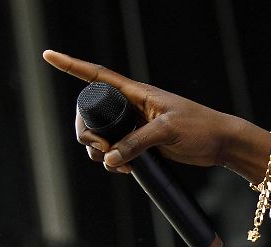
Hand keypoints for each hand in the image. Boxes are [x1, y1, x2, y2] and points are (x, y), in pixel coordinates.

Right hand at [42, 50, 270, 183]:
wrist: (222, 144)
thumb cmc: (200, 128)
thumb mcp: (166, 132)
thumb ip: (137, 143)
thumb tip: (109, 158)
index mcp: (137, 93)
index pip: (97, 76)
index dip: (71, 66)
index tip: (48, 55)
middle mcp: (132, 107)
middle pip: (91, 114)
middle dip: (87, 133)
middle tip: (103, 150)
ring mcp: (135, 126)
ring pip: (101, 136)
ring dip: (101, 151)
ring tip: (118, 164)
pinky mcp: (142, 144)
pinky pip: (116, 151)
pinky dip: (114, 161)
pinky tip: (126, 169)